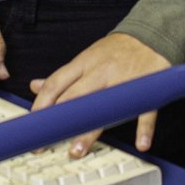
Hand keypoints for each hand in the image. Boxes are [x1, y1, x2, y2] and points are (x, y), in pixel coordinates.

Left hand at [28, 33, 169, 158]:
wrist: (150, 34)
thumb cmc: (114, 52)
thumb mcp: (86, 58)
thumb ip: (63, 76)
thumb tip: (35, 86)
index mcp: (85, 63)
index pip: (57, 82)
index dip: (42, 103)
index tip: (34, 124)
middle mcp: (101, 71)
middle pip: (77, 96)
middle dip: (61, 119)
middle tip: (49, 142)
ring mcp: (124, 79)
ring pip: (105, 105)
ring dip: (92, 129)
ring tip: (78, 149)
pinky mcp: (147, 87)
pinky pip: (146, 108)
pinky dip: (144, 127)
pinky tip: (140, 143)